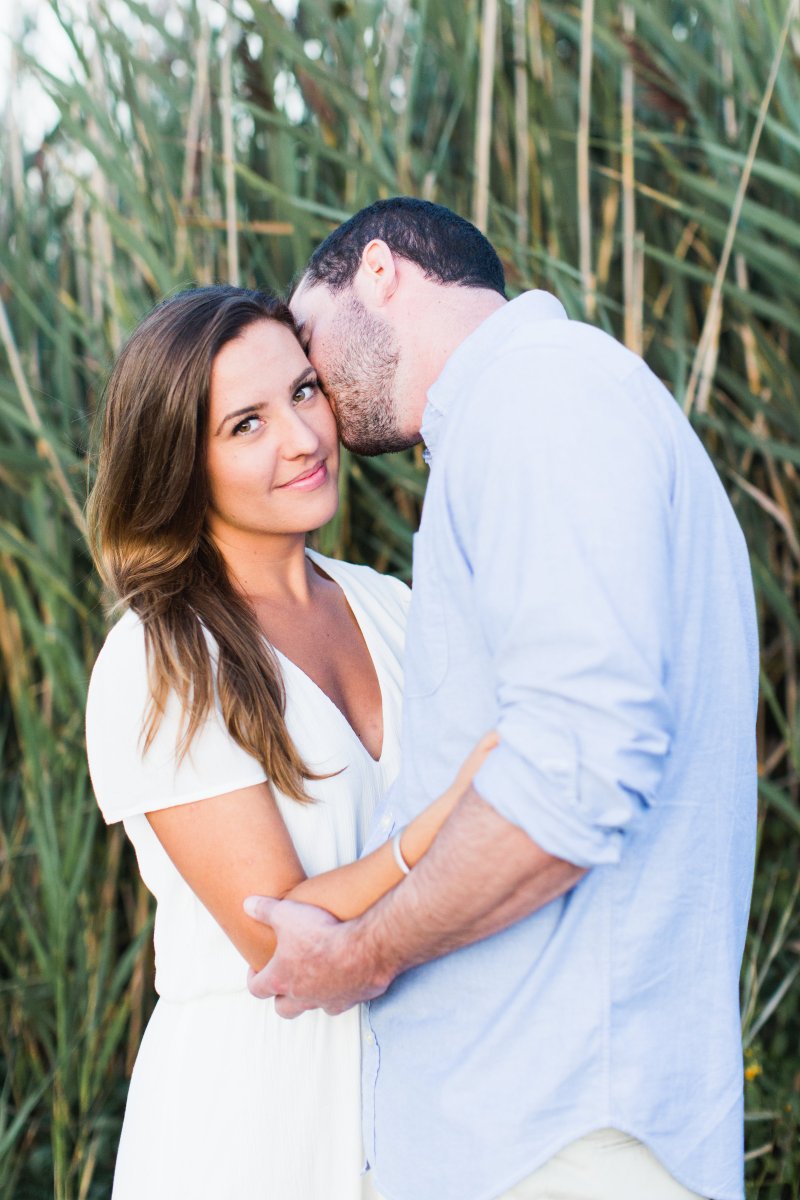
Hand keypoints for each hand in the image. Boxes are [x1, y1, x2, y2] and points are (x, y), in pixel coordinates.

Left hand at [244, 896, 390, 1017]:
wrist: (362, 948)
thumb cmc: (322, 934)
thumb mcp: (286, 914)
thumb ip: (264, 910)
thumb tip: (248, 904)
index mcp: (281, 978)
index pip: (257, 989)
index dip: (253, 978)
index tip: (258, 968)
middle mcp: (301, 996)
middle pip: (283, 1009)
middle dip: (280, 997)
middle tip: (283, 981)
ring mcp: (326, 1001)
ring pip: (312, 1008)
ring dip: (309, 998)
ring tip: (313, 980)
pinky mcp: (350, 1000)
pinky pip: (339, 1004)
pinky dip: (337, 995)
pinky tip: (342, 980)